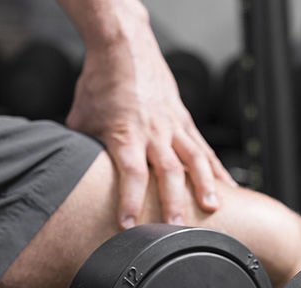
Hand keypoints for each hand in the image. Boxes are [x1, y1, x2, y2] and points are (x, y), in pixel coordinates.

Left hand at [66, 20, 236, 228]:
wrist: (123, 46)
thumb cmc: (100, 83)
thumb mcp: (81, 120)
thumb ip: (83, 152)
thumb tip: (72, 178)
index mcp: (126, 133)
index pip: (131, 173)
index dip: (130, 201)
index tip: (128, 225)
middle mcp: (153, 130)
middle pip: (168, 171)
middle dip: (173, 202)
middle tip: (176, 228)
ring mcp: (172, 125)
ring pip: (194, 159)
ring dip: (204, 186)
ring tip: (211, 209)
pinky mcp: (184, 120)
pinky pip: (204, 148)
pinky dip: (217, 170)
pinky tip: (228, 188)